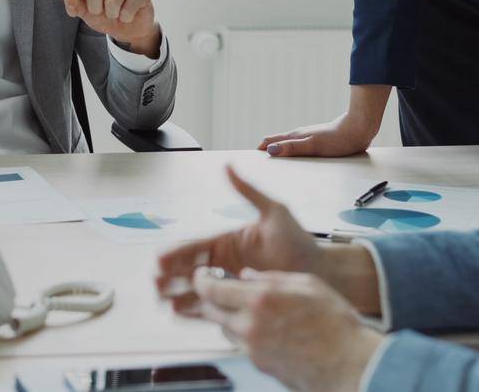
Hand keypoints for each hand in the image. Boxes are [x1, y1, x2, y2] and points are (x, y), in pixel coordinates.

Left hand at [56, 0, 161, 56]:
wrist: (128, 29)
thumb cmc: (105, 16)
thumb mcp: (85, 9)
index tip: (72, 12)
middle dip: (94, 9)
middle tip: (100, 13)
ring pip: (112, 0)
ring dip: (111, 15)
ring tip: (115, 15)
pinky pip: (127, 7)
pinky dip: (125, 17)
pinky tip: (128, 15)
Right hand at [155, 166, 324, 314]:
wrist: (321, 272)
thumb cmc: (300, 242)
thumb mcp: (274, 212)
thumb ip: (248, 191)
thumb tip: (229, 165)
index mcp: (227, 241)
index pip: (195, 246)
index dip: (177, 254)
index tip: (161, 259)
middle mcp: (224, 263)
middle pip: (189, 269)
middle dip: (171, 275)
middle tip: (157, 282)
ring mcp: (230, 283)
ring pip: (196, 289)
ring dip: (178, 294)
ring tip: (163, 300)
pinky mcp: (238, 301)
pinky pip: (212, 306)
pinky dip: (195, 310)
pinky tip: (181, 313)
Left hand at [194, 268, 383, 391]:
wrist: (351, 364)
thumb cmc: (336, 324)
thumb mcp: (306, 284)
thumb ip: (271, 277)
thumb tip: (246, 275)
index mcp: (259, 300)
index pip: (211, 289)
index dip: (201, 279)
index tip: (202, 275)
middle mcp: (250, 326)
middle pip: (212, 311)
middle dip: (212, 298)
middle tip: (221, 290)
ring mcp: (253, 349)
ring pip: (225, 330)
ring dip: (230, 318)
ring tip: (252, 311)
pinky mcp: (260, 366)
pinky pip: (242, 346)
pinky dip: (246, 336)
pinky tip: (268, 330)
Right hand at [259, 85, 389, 156]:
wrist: (358, 129)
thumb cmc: (337, 139)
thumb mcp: (312, 146)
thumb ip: (291, 148)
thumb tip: (269, 150)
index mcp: (295, 136)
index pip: (270, 141)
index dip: (259, 149)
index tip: (250, 161)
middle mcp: (299, 135)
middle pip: (277, 142)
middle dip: (266, 151)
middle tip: (257, 165)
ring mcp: (308, 138)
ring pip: (288, 145)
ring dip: (278, 152)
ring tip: (272, 164)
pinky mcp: (318, 142)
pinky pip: (299, 148)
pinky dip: (291, 154)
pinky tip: (295, 160)